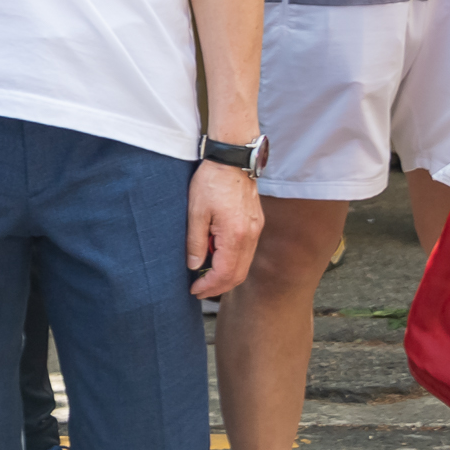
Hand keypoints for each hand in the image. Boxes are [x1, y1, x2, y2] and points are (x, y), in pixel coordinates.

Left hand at [187, 159, 264, 298]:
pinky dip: (233, 261)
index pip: (225, 274)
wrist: (233, 159)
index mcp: (236, 235)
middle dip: (218, 287)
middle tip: (199, 291)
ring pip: (244, 265)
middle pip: (238, 275)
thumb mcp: (196, 211)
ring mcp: (256, 231)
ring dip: (226, 275)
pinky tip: (216, 257)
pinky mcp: (256, 224)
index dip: (209, 286)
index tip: (194, 291)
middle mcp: (251, 237)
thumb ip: (195, 242)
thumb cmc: (212, 181)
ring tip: (205, 277)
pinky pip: (246, 252)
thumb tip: (194, 266)